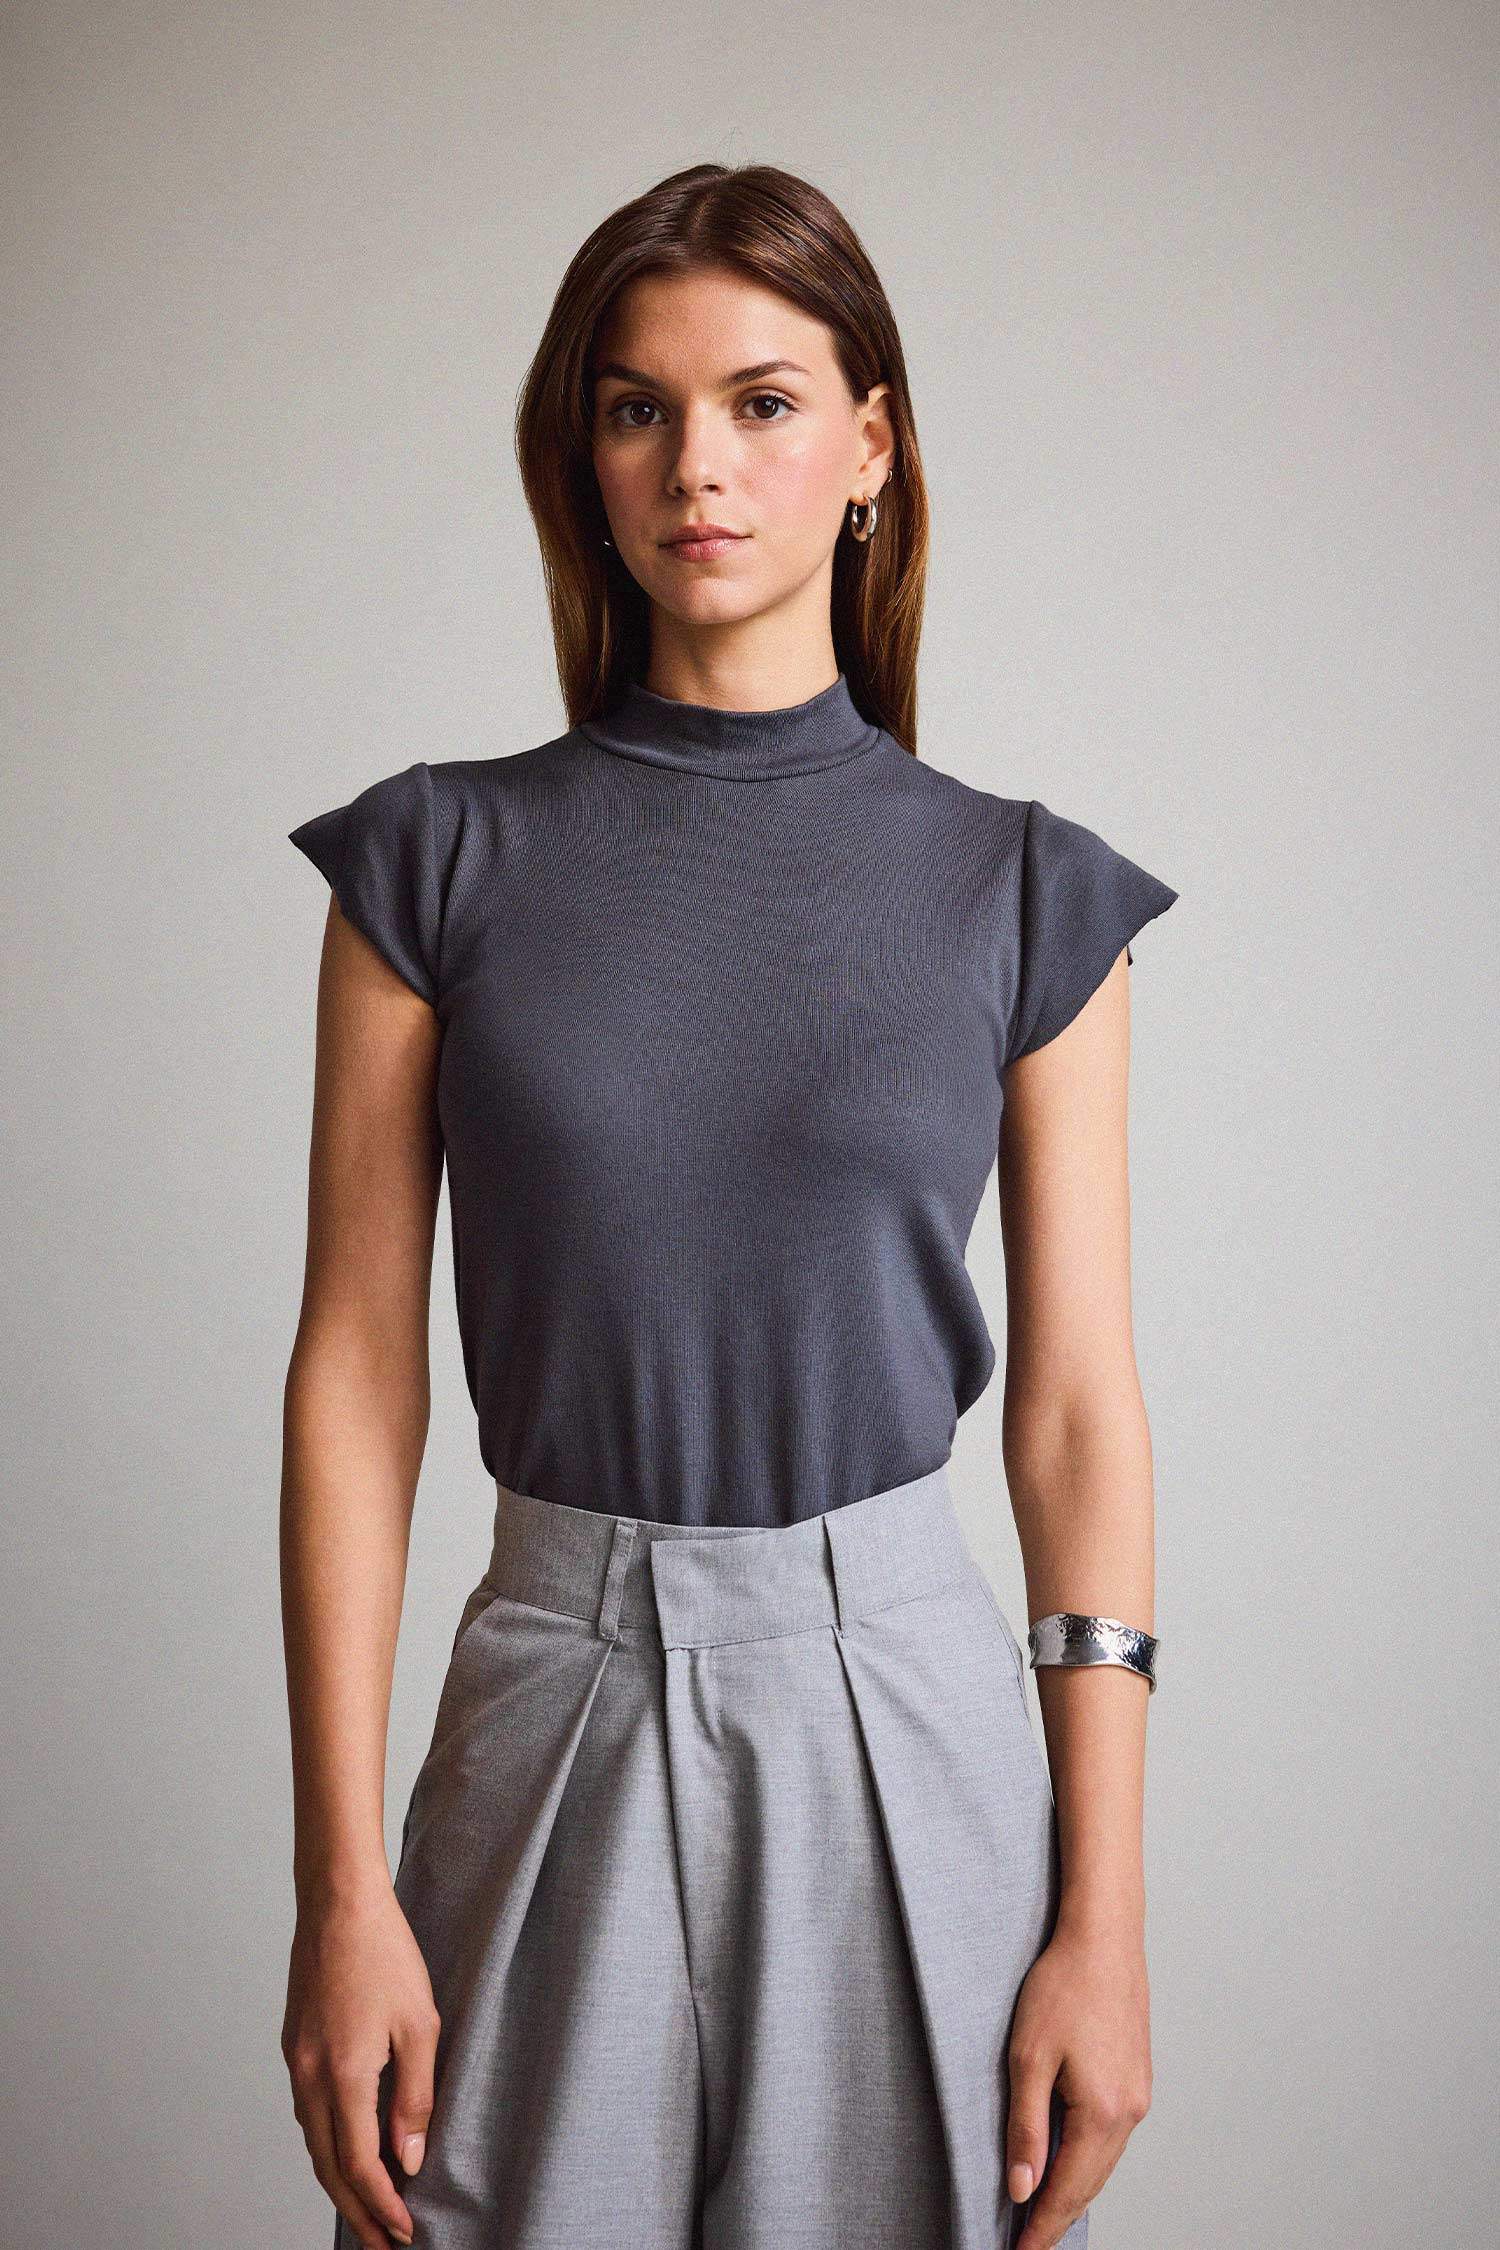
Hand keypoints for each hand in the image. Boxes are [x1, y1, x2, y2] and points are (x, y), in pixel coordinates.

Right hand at [282, 1880, 439, 2248]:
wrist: (337, 1900)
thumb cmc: (384, 1953)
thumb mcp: (421, 2025)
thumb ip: (415, 2098)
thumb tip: (407, 2161)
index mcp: (342, 2075)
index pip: (357, 2164)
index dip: (381, 2205)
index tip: (403, 2233)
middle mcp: (308, 2076)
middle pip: (326, 2166)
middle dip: (356, 2210)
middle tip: (381, 2244)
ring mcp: (295, 2061)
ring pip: (312, 2142)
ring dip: (339, 2180)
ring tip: (368, 2207)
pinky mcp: (294, 2045)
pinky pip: (308, 2112)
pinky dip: (327, 2143)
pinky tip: (347, 2147)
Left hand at [1005, 1917, 1151, 2248]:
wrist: (1103, 1936)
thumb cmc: (1063, 1986)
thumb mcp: (1028, 2058)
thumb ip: (1026, 2128)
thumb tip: (1022, 2188)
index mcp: (1104, 2113)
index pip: (1068, 2190)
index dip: (1042, 2226)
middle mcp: (1131, 2111)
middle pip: (1090, 2183)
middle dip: (1058, 2216)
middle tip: (1027, 2242)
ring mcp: (1139, 2094)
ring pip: (1103, 2161)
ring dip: (1074, 2188)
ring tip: (1042, 2211)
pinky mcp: (1137, 2077)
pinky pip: (1111, 2135)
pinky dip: (1088, 2157)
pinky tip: (1068, 2160)